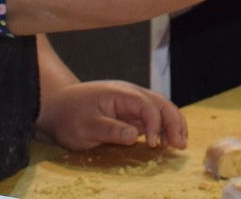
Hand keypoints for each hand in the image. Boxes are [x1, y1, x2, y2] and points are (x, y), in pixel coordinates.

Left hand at [36, 80, 186, 151]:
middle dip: (174, 123)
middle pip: (161, 103)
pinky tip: (170, 140)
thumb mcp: (85, 127)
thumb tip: (135, 136)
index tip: (153, 145)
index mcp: (121, 94)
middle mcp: (131, 95)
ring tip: (181, 143)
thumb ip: (110, 130)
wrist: (59, 106)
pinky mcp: (131, 112)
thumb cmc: (70, 115)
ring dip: (174, 124)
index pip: (147, 106)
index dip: (154, 125)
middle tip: (180, 145)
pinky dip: (165, 127)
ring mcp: (132, 102)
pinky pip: (154, 116)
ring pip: (162, 108)